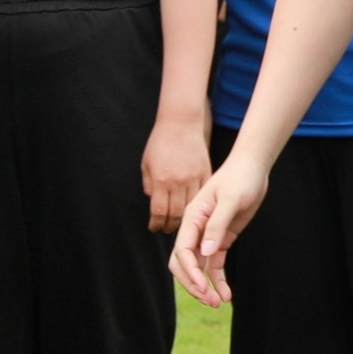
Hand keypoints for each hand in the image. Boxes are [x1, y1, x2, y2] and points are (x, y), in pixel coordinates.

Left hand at [143, 116, 211, 231]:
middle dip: (170, 226)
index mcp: (161, 180)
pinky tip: (195, 208)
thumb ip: (149, 184)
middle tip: (167, 229)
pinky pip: (203, 195)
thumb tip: (153, 200)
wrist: (181, 124)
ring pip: (192, 207)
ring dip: (185, 219)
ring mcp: (194, 178)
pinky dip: (199, 205)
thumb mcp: (146, 163)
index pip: (159, 212)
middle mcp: (178, 182)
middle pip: (176, 214)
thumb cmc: (161, 141)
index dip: (156, 224)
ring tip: (181, 222)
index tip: (155, 228)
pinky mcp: (206, 173)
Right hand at [172, 154, 268, 305]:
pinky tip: (227, 295)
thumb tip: (205, 253)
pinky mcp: (221, 240)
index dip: (189, 271)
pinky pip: (214, 265)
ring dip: (205, 287)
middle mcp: (195, 229)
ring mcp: (207, 236)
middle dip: (193, 284)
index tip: (202, 286)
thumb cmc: (240, 179)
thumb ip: (217, 225)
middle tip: (210, 300)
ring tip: (219, 303)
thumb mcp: (230, 200)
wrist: (252, 169)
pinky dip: (218, 280)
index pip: (182, 250)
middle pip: (184, 264)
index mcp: (192, 218)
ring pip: (198, 268)